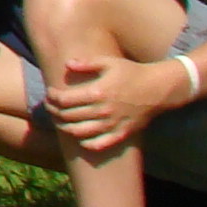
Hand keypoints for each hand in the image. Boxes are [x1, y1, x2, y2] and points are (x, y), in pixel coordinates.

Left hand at [43, 53, 176, 155]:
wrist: (157, 89)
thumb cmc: (131, 72)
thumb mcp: (109, 62)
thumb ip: (86, 63)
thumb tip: (66, 64)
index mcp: (97, 92)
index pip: (65, 100)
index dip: (52, 97)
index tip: (49, 94)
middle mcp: (103, 110)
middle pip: (68, 116)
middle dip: (54, 111)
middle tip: (49, 107)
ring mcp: (112, 124)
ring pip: (79, 132)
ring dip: (64, 128)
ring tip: (59, 122)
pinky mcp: (121, 133)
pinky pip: (99, 144)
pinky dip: (86, 143)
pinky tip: (80, 138)